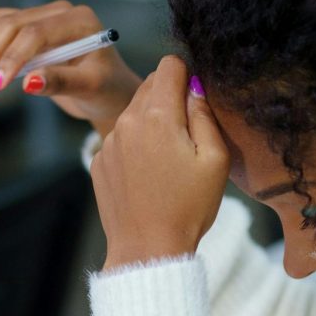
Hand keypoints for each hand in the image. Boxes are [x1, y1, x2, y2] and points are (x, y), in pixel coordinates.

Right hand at [0, 0, 141, 135]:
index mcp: (79, 21)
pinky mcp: (23, 26)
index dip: (10, 58)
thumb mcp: (90, 89)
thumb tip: (29, 83)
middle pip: (8, 25)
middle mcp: (58, 12)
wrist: (108, 91)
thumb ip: (62, 83)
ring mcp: (39, 16)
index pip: (34, 32)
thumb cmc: (105, 90)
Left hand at [90, 55, 228, 268]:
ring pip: (134, 111)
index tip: (197, 98)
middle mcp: (127, 122)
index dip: (188, 74)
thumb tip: (195, 86)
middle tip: (188, 132)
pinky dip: (137, 145)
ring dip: (153, 121)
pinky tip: (150, 174)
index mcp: (158, 116)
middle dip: (171, 97)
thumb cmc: (188, 208)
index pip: (170, 65)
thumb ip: (205, 115)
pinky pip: (122, 137)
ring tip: (170, 158)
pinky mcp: (100, 162)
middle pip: (150, 84)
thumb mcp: (215, 160)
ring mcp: (109, 142)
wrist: (148, 249)